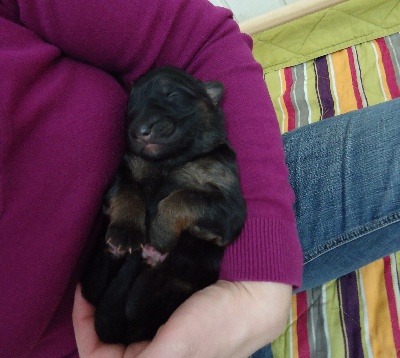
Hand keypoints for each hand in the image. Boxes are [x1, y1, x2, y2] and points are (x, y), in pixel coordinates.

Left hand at [73, 281, 291, 357]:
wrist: (252, 296)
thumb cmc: (217, 326)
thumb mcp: (177, 350)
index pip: (100, 356)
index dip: (84, 328)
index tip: (84, 292)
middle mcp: (154, 352)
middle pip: (110, 337)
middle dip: (97, 310)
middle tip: (94, 277)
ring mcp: (161, 331)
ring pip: (123, 319)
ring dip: (113, 297)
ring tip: (107, 270)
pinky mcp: (170, 313)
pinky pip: (139, 304)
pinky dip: (129, 289)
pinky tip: (127, 271)